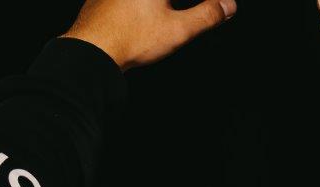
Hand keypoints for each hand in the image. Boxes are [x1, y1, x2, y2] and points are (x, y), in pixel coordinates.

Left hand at [64, 0, 236, 70]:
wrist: (91, 49)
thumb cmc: (131, 38)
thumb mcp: (179, 29)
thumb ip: (207, 15)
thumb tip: (227, 5)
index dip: (206, 1)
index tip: (217, 5)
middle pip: (165, 0)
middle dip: (177, 8)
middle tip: (207, 9)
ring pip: (150, 2)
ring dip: (162, 7)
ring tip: (165, 20)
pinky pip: (131, 3)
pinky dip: (144, 8)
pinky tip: (144, 18)